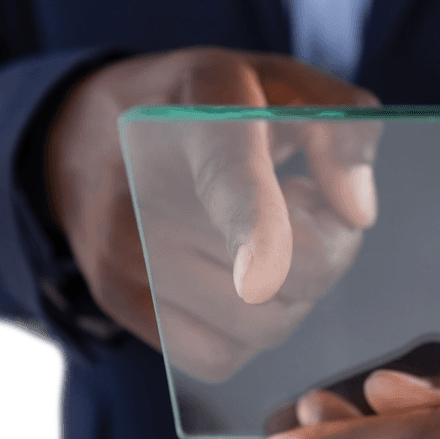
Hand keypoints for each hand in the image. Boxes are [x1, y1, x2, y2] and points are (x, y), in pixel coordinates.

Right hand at [46, 46, 380, 380]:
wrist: (82, 134)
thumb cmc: (203, 107)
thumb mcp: (278, 81)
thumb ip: (340, 128)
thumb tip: (357, 213)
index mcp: (200, 118)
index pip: (228, 178)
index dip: (253, 225)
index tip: (265, 262)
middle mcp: (149, 191)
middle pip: (279, 276)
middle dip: (326, 255)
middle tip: (308, 210)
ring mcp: (127, 255)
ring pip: (258, 326)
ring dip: (290, 297)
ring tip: (271, 242)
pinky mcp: (117, 302)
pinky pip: (217, 357)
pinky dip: (246, 334)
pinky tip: (238, 282)